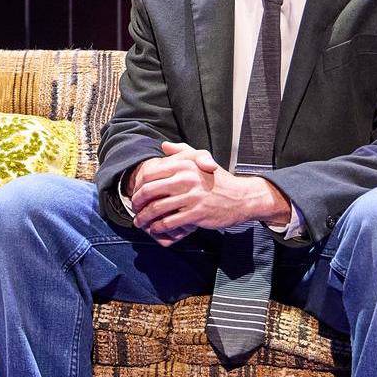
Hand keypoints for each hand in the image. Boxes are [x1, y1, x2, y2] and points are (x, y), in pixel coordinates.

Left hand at [130, 141, 286, 244]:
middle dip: (137, 203)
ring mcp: (192, 197)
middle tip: (134, 209)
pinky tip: (155, 229)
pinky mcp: (197, 213)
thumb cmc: (219, 180)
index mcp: (184, 165)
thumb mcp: (202, 159)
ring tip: (140, 223)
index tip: (136, 193)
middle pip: (149, 191)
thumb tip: (163, 146)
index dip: (138, 185)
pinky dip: (158, 228)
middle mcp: (186, 178)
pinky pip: (169, 222)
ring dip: (144, 218)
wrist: (242, 198)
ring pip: (157, 209)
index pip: (150, 173)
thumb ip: (182, 152)